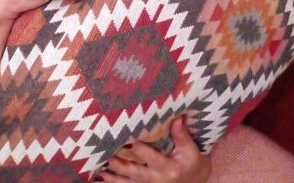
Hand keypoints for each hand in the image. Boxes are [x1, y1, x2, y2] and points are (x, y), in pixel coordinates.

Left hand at [94, 117, 210, 182]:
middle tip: (107, 157)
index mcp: (169, 168)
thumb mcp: (191, 150)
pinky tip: (99, 179)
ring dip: (113, 178)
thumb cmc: (192, 163)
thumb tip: (177, 117)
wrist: (195, 182)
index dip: (140, 150)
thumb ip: (181, 135)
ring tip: (98, 172)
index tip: (128, 140)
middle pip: (136, 172)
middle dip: (121, 166)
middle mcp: (157, 180)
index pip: (152, 157)